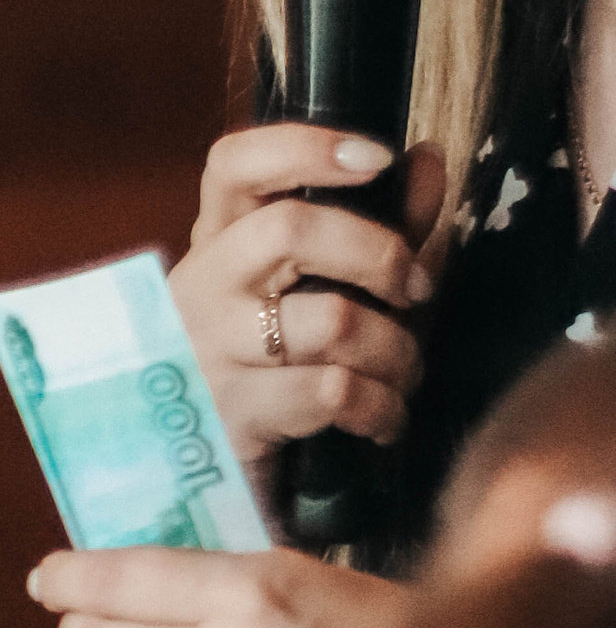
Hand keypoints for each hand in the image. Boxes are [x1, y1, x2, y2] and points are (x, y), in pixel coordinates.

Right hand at [169, 124, 443, 472]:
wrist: (204, 480)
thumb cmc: (276, 370)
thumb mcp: (323, 288)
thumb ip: (379, 224)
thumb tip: (427, 158)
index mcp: (218, 243)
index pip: (235, 165)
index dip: (305, 147)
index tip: (377, 157)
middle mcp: (201, 288)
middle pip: (292, 231)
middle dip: (382, 257)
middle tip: (414, 292)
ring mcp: (208, 353)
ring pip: (332, 321)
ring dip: (396, 350)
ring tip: (403, 372)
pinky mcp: (231, 415)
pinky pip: (335, 392)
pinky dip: (381, 407)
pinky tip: (381, 419)